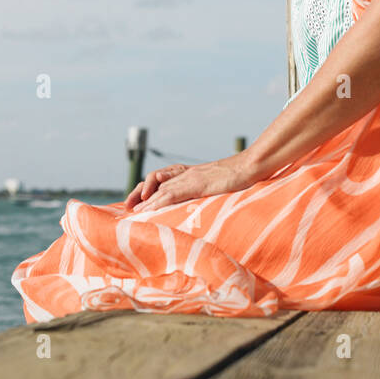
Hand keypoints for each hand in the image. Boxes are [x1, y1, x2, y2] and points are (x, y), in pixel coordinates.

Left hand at [130, 156, 256, 213]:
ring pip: (161, 189)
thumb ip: (208, 190)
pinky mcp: (196, 183)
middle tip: (128, 207)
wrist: (251, 166)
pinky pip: (172, 193)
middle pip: (156, 181)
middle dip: (140, 194)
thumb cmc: (240, 176)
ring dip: (146, 201)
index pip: (163, 179)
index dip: (148, 189)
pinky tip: (150, 210)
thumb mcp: (219, 184)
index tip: (137, 202)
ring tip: (135, 212)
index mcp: (191, 173)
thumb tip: (204, 201)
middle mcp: (187, 174)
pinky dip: (159, 202)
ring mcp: (191, 177)